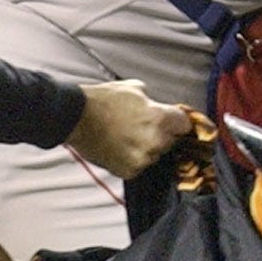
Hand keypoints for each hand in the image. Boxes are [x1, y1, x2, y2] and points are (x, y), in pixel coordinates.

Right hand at [67, 80, 192, 177]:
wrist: (76, 118)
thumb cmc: (103, 100)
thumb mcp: (134, 89)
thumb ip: (152, 101)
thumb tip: (157, 106)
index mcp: (160, 119)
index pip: (185, 125)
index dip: (178, 122)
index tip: (174, 122)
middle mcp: (155, 142)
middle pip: (171, 141)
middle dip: (161, 135)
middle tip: (141, 127)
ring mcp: (142, 159)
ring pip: (154, 155)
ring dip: (146, 148)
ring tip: (126, 137)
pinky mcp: (129, 171)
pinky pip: (139, 166)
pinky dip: (131, 159)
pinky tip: (118, 148)